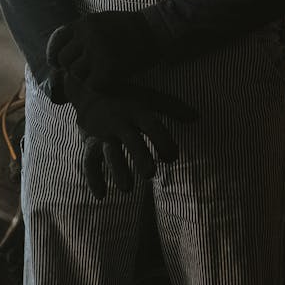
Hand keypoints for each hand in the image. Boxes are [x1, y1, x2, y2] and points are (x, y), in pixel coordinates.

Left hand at [46, 10, 157, 87]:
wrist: (153, 31)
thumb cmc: (127, 28)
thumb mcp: (100, 21)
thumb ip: (80, 33)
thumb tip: (58, 53)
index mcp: (83, 24)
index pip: (57, 42)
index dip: (54, 54)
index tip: (56, 63)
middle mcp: (87, 37)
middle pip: (64, 60)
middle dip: (72, 67)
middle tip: (86, 69)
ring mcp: (97, 53)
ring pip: (76, 74)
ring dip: (85, 77)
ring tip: (99, 73)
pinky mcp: (108, 69)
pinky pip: (92, 84)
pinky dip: (99, 85)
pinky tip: (109, 79)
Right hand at [65, 73, 196, 198]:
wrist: (87, 89)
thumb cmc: (125, 97)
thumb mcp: (148, 97)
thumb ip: (172, 107)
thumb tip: (197, 117)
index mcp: (136, 110)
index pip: (152, 125)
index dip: (163, 140)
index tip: (173, 157)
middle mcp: (119, 121)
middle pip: (130, 139)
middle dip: (139, 156)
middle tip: (150, 174)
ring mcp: (103, 133)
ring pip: (110, 152)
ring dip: (117, 170)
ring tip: (127, 188)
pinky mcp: (89, 142)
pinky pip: (89, 161)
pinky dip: (93, 179)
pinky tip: (101, 195)